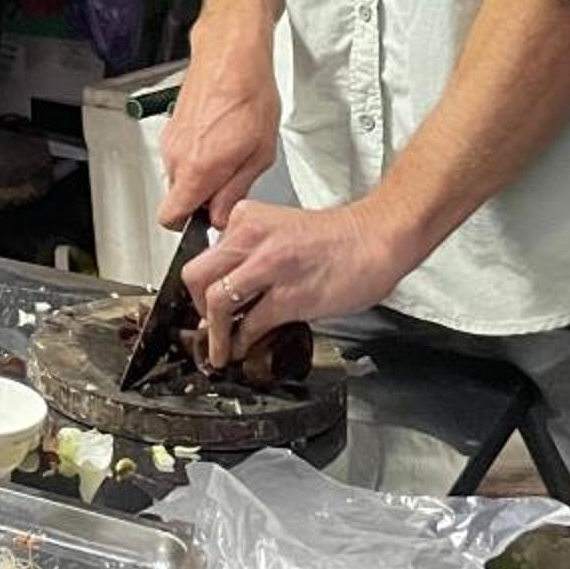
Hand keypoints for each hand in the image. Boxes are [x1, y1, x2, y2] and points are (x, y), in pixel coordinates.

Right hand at [157, 29, 280, 227]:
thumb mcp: (259, 154)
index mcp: (196, 169)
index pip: (170, 219)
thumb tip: (220, 216)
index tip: (211, 218)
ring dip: (201, 174)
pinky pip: (181, 154)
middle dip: (201, 197)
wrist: (231, 54)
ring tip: (231, 151)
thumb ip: (235, 193)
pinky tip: (222, 135)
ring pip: (180, 175)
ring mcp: (170, 140)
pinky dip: (198, 153)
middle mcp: (175, 157)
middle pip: (177, 197)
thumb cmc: (248, 95)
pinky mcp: (172, 127)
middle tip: (232, 179)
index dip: (191, 226)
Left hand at [182, 197, 413, 361]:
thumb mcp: (278, 229)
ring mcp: (269, 266)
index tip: (200, 304)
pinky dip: (242, 342)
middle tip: (205, 326)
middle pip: (196, 276)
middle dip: (195, 309)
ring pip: (216, 302)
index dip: (198, 286)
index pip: (205, 254)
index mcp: (246, 218)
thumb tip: (229, 289)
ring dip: (214, 334)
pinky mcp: (290, 295)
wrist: (374, 239)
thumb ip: (250, 252)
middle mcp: (252, 238)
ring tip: (219, 350)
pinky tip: (245, 348)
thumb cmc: (334, 239)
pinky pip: (252, 324)